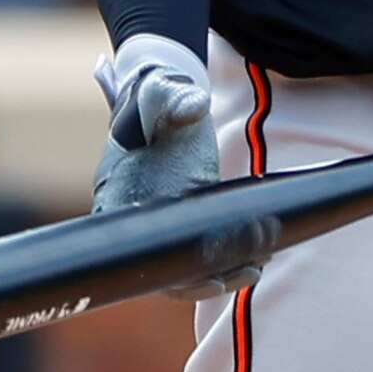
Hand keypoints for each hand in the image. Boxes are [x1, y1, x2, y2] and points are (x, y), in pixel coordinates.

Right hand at [90, 34, 247, 297]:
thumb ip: (176, 99)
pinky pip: (200, 250)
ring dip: (217, 272)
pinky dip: (224, 259)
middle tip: (238, 274)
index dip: (164, 263)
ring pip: (183, 263)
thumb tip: (193, 106)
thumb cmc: (159, 98)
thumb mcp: (164, 93)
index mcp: (117, 190)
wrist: (165, 100)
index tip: (201, 270)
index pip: (134, 241)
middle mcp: (135, 213)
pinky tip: (255, 257)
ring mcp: (159, 219)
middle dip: (197, 277)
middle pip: (160, 262)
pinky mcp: (183, 218)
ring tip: (255, 268)